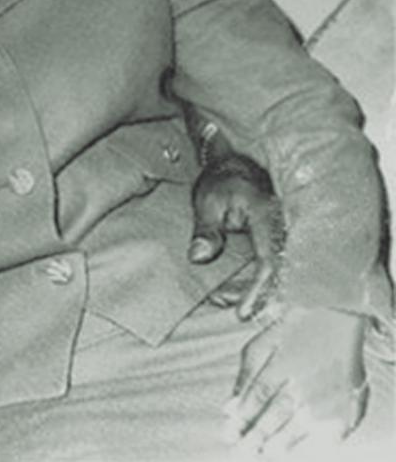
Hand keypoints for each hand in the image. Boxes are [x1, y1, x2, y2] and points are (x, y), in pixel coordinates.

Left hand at [188, 126, 283, 318]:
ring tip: (223, 300)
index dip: (257, 291)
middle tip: (228, 309)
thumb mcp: (206, 201)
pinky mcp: (277, 244)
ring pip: (275, 276)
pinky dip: (252, 284)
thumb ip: (205, 230)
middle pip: (277, 277)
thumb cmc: (222, 182)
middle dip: (253, 299)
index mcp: (268, 217)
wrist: (236, 167)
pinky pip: (270, 269)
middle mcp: (282, 230)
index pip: (268, 263)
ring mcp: (283, 238)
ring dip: (251, 293)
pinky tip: (229, 292)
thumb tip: (198, 256)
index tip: (243, 313)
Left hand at [225, 306, 367, 456]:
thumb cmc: (294, 331)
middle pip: (273, 418)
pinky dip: (309, 443)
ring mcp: (326, 399)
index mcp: (279, 366)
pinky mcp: (346, 409)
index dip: (241, 420)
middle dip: (255, 437)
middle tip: (242, 450)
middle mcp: (303, 384)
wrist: (336, 320)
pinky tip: (294, 446)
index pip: (255, 400)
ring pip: (297, 430)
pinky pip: (327, 437)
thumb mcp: (260, 345)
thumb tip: (229, 407)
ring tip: (264, 450)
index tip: (230, 434)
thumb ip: (244, 377)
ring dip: (277, 443)